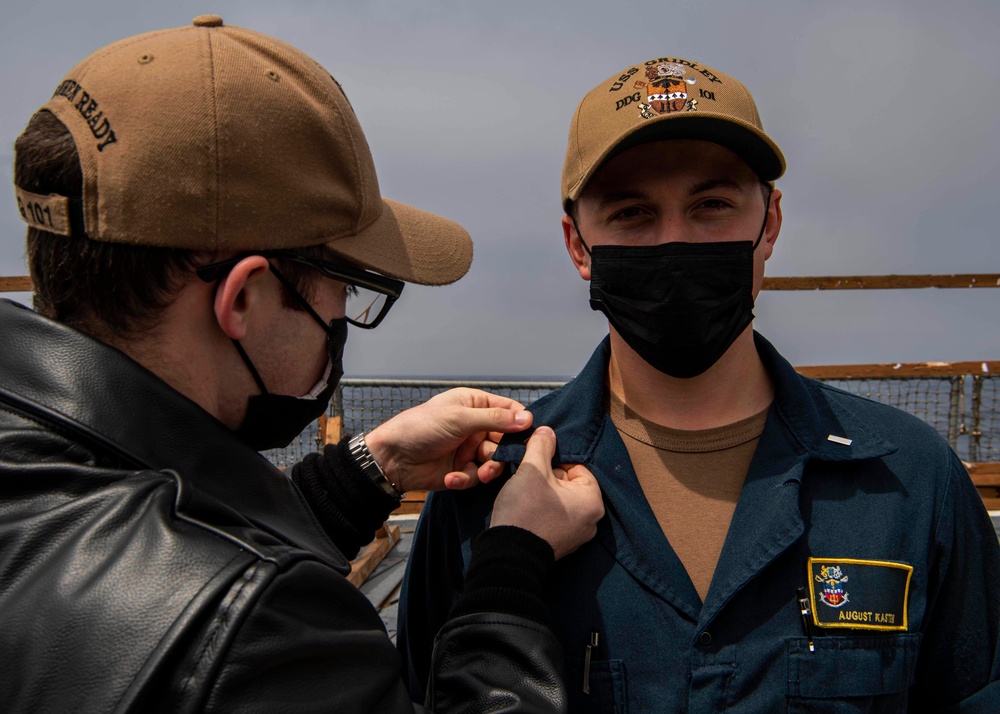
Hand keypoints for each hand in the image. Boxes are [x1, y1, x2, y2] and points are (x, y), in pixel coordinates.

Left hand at [364, 388, 532, 492]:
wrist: (392, 459)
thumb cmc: (419, 428)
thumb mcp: (459, 419)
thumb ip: (494, 419)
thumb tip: (527, 419)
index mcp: (474, 404)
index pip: (508, 410)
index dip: (521, 422)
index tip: (530, 435)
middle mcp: (474, 426)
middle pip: (505, 439)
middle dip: (504, 452)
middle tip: (500, 459)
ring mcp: (468, 448)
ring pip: (494, 460)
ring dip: (489, 468)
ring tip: (481, 473)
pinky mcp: (461, 470)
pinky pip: (476, 476)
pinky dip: (466, 478)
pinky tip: (452, 478)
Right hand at [490, 426, 603, 559]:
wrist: (508, 554)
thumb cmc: (525, 511)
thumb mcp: (532, 470)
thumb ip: (542, 446)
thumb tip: (547, 431)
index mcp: (592, 501)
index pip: (577, 466)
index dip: (554, 460)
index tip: (535, 462)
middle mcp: (592, 521)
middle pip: (569, 483)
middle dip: (548, 476)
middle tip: (528, 477)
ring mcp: (577, 536)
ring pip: (560, 500)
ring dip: (543, 492)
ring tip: (524, 492)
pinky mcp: (561, 545)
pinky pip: (555, 517)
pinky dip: (543, 510)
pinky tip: (526, 509)